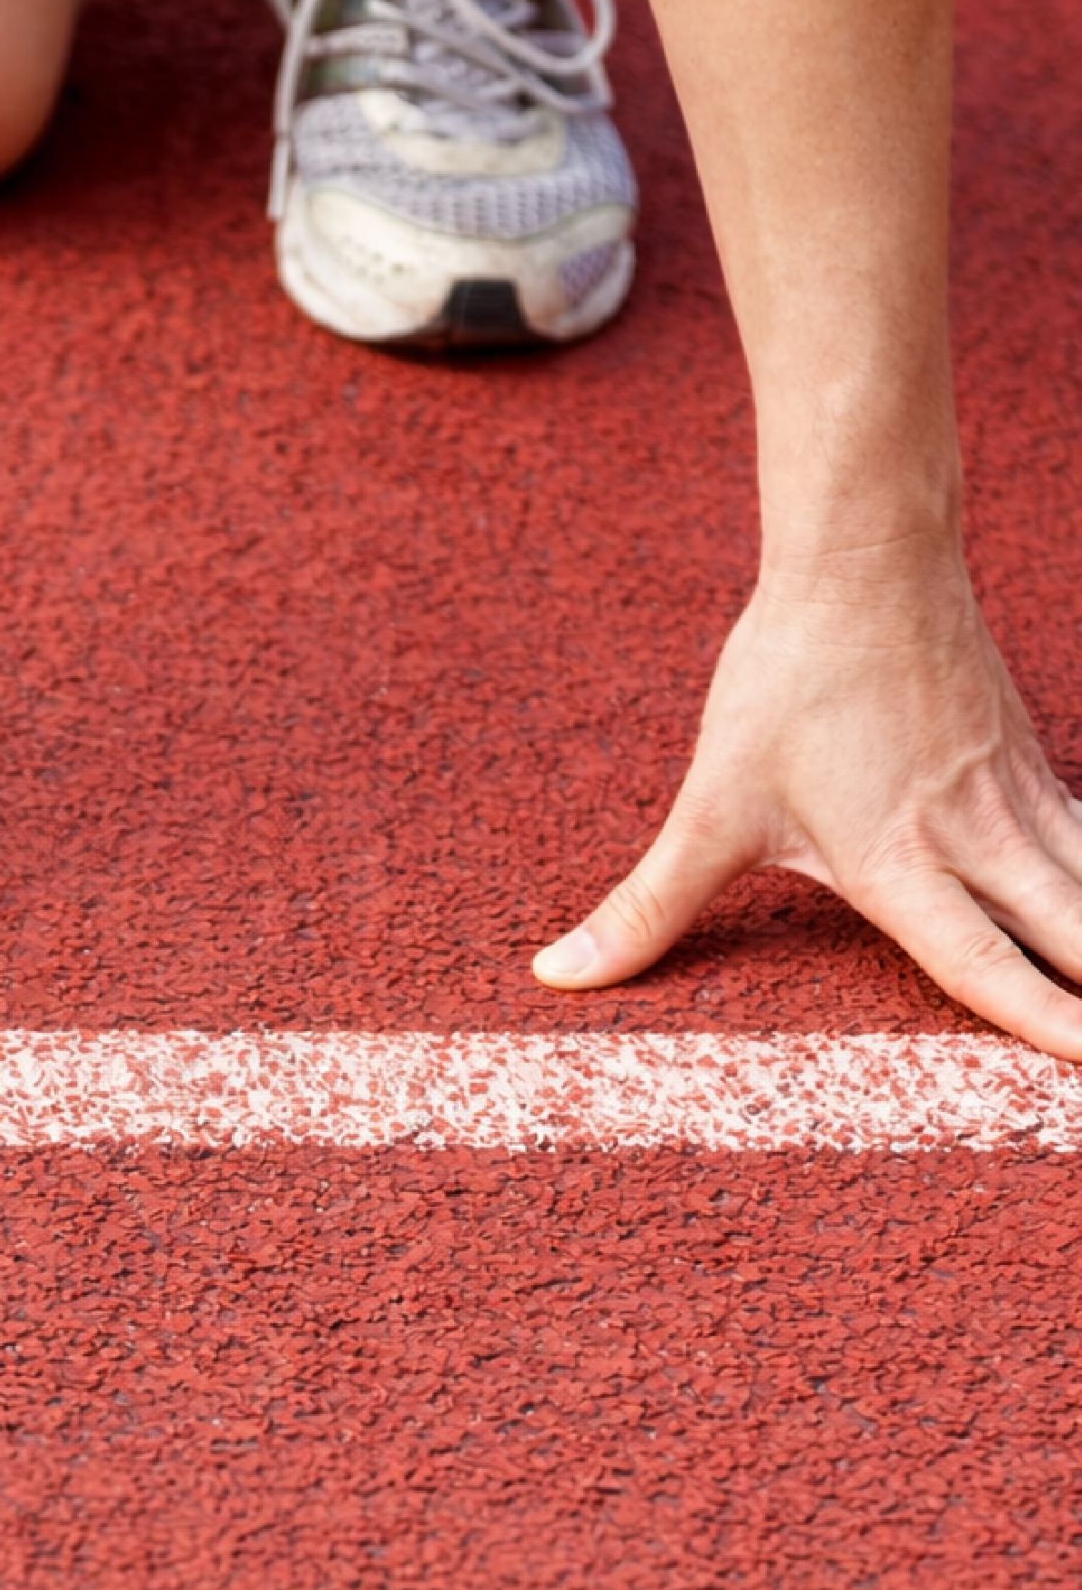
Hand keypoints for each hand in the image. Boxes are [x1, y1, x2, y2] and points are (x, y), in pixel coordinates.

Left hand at [533, 550, 1081, 1057]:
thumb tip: (558, 974)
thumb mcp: (708, 807)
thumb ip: (645, 908)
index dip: (1043, 1028)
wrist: (864, 561)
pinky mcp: (1029, 758)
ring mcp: (1014, 795)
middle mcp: (975, 840)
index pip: (984, 968)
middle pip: (1071, 935)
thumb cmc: (788, 682)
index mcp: (900, 866)